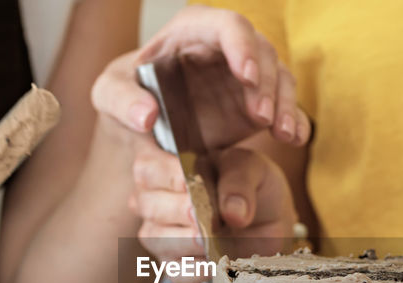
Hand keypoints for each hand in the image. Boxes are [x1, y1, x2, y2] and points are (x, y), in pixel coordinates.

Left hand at [91, 6, 310, 146]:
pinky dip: (294, 121)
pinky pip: (285, 106)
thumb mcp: (108, 96)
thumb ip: (120, 100)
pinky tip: (294, 138)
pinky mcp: (258, 103)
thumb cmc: (127, 100)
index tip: (246, 76)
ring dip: (284, 103)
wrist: (144, 130)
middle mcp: (225, 49)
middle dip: (266, 82)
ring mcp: (245, 76)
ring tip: (280, 134)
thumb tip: (146, 116)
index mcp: (190, 32)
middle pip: (261, 50)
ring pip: (280, 76)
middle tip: (261, 118)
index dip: (241, 45)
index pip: (227, 25)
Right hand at [129, 137, 297, 282]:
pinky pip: (177, 274)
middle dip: (179, 210)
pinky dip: (198, 270)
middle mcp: (153, 199)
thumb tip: (232, 214)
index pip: (147, 167)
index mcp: (165, 164)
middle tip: (206, 216)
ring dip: (187, 240)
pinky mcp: (177, 266)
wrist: (267, 218)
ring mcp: (160, 234)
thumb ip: (239, 181)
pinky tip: (216, 261)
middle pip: (147, 205)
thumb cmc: (250, 184)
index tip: (191, 185)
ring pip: (156, 239)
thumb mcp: (250, 167)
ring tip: (212, 238)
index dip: (166, 176)